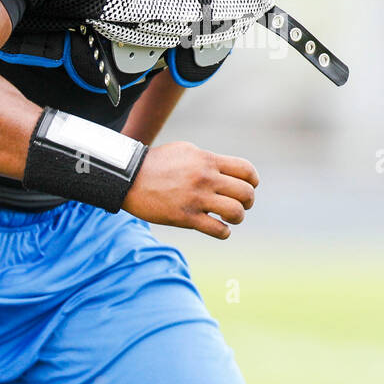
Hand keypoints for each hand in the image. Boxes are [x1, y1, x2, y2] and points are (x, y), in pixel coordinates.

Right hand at [123, 141, 257, 238]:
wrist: (130, 178)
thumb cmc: (157, 163)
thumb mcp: (185, 151)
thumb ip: (207, 159)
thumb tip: (225, 169)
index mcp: (207, 160)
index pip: (246, 170)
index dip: (253, 181)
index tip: (248, 186)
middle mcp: (205, 178)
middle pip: (246, 193)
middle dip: (248, 202)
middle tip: (239, 204)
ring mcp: (196, 198)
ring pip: (236, 212)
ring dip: (237, 218)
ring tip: (229, 217)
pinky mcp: (186, 217)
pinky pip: (218, 230)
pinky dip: (223, 232)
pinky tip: (218, 228)